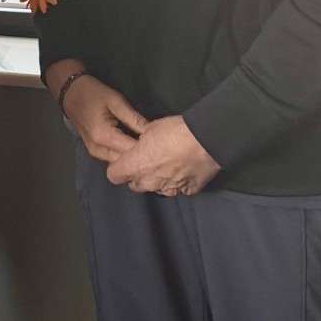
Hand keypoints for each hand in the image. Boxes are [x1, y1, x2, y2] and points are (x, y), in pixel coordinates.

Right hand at [56, 68, 150, 163]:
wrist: (70, 93)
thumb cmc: (93, 93)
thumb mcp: (116, 101)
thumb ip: (134, 118)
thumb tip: (153, 131)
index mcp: (104, 136)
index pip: (132, 151)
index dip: (148, 149)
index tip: (161, 145)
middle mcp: (98, 150)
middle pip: (126, 161)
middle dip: (141, 156)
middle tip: (157, 147)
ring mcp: (95, 153)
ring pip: (119, 163)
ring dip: (132, 157)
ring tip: (147, 148)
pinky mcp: (94, 152)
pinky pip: (113, 158)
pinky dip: (124, 155)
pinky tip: (134, 148)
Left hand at [106, 116, 222, 196]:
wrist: (207, 140)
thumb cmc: (175, 131)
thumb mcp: (150, 129)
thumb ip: (140, 143)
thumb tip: (140, 145)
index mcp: (136, 166)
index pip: (113, 175)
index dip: (118, 167)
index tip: (125, 160)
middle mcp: (149, 182)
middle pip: (135, 185)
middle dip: (138, 175)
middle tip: (149, 160)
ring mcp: (168, 189)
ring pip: (156, 188)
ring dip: (159, 179)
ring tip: (171, 163)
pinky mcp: (187, 192)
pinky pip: (178, 188)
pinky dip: (179, 181)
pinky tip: (186, 169)